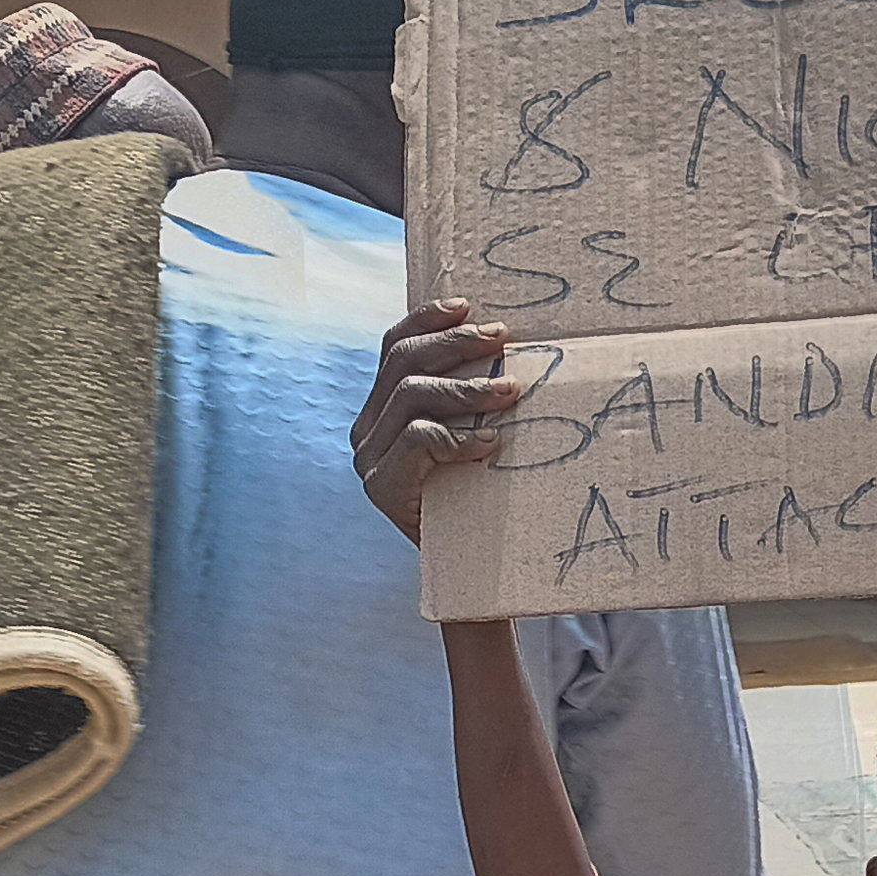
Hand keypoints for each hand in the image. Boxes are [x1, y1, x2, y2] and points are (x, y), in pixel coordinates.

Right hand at [351, 298, 520, 543]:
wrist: (466, 569)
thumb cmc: (477, 498)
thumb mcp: (471, 438)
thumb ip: (467, 400)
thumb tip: (506, 346)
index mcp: (382, 410)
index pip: (394, 347)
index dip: (426, 319)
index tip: (467, 306)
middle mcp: (366, 430)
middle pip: (403, 362)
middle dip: (455, 344)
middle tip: (501, 339)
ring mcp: (369, 459)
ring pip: (411, 395)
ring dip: (467, 388)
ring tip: (510, 392)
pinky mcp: (381, 487)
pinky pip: (418, 439)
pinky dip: (459, 436)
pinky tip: (490, 444)